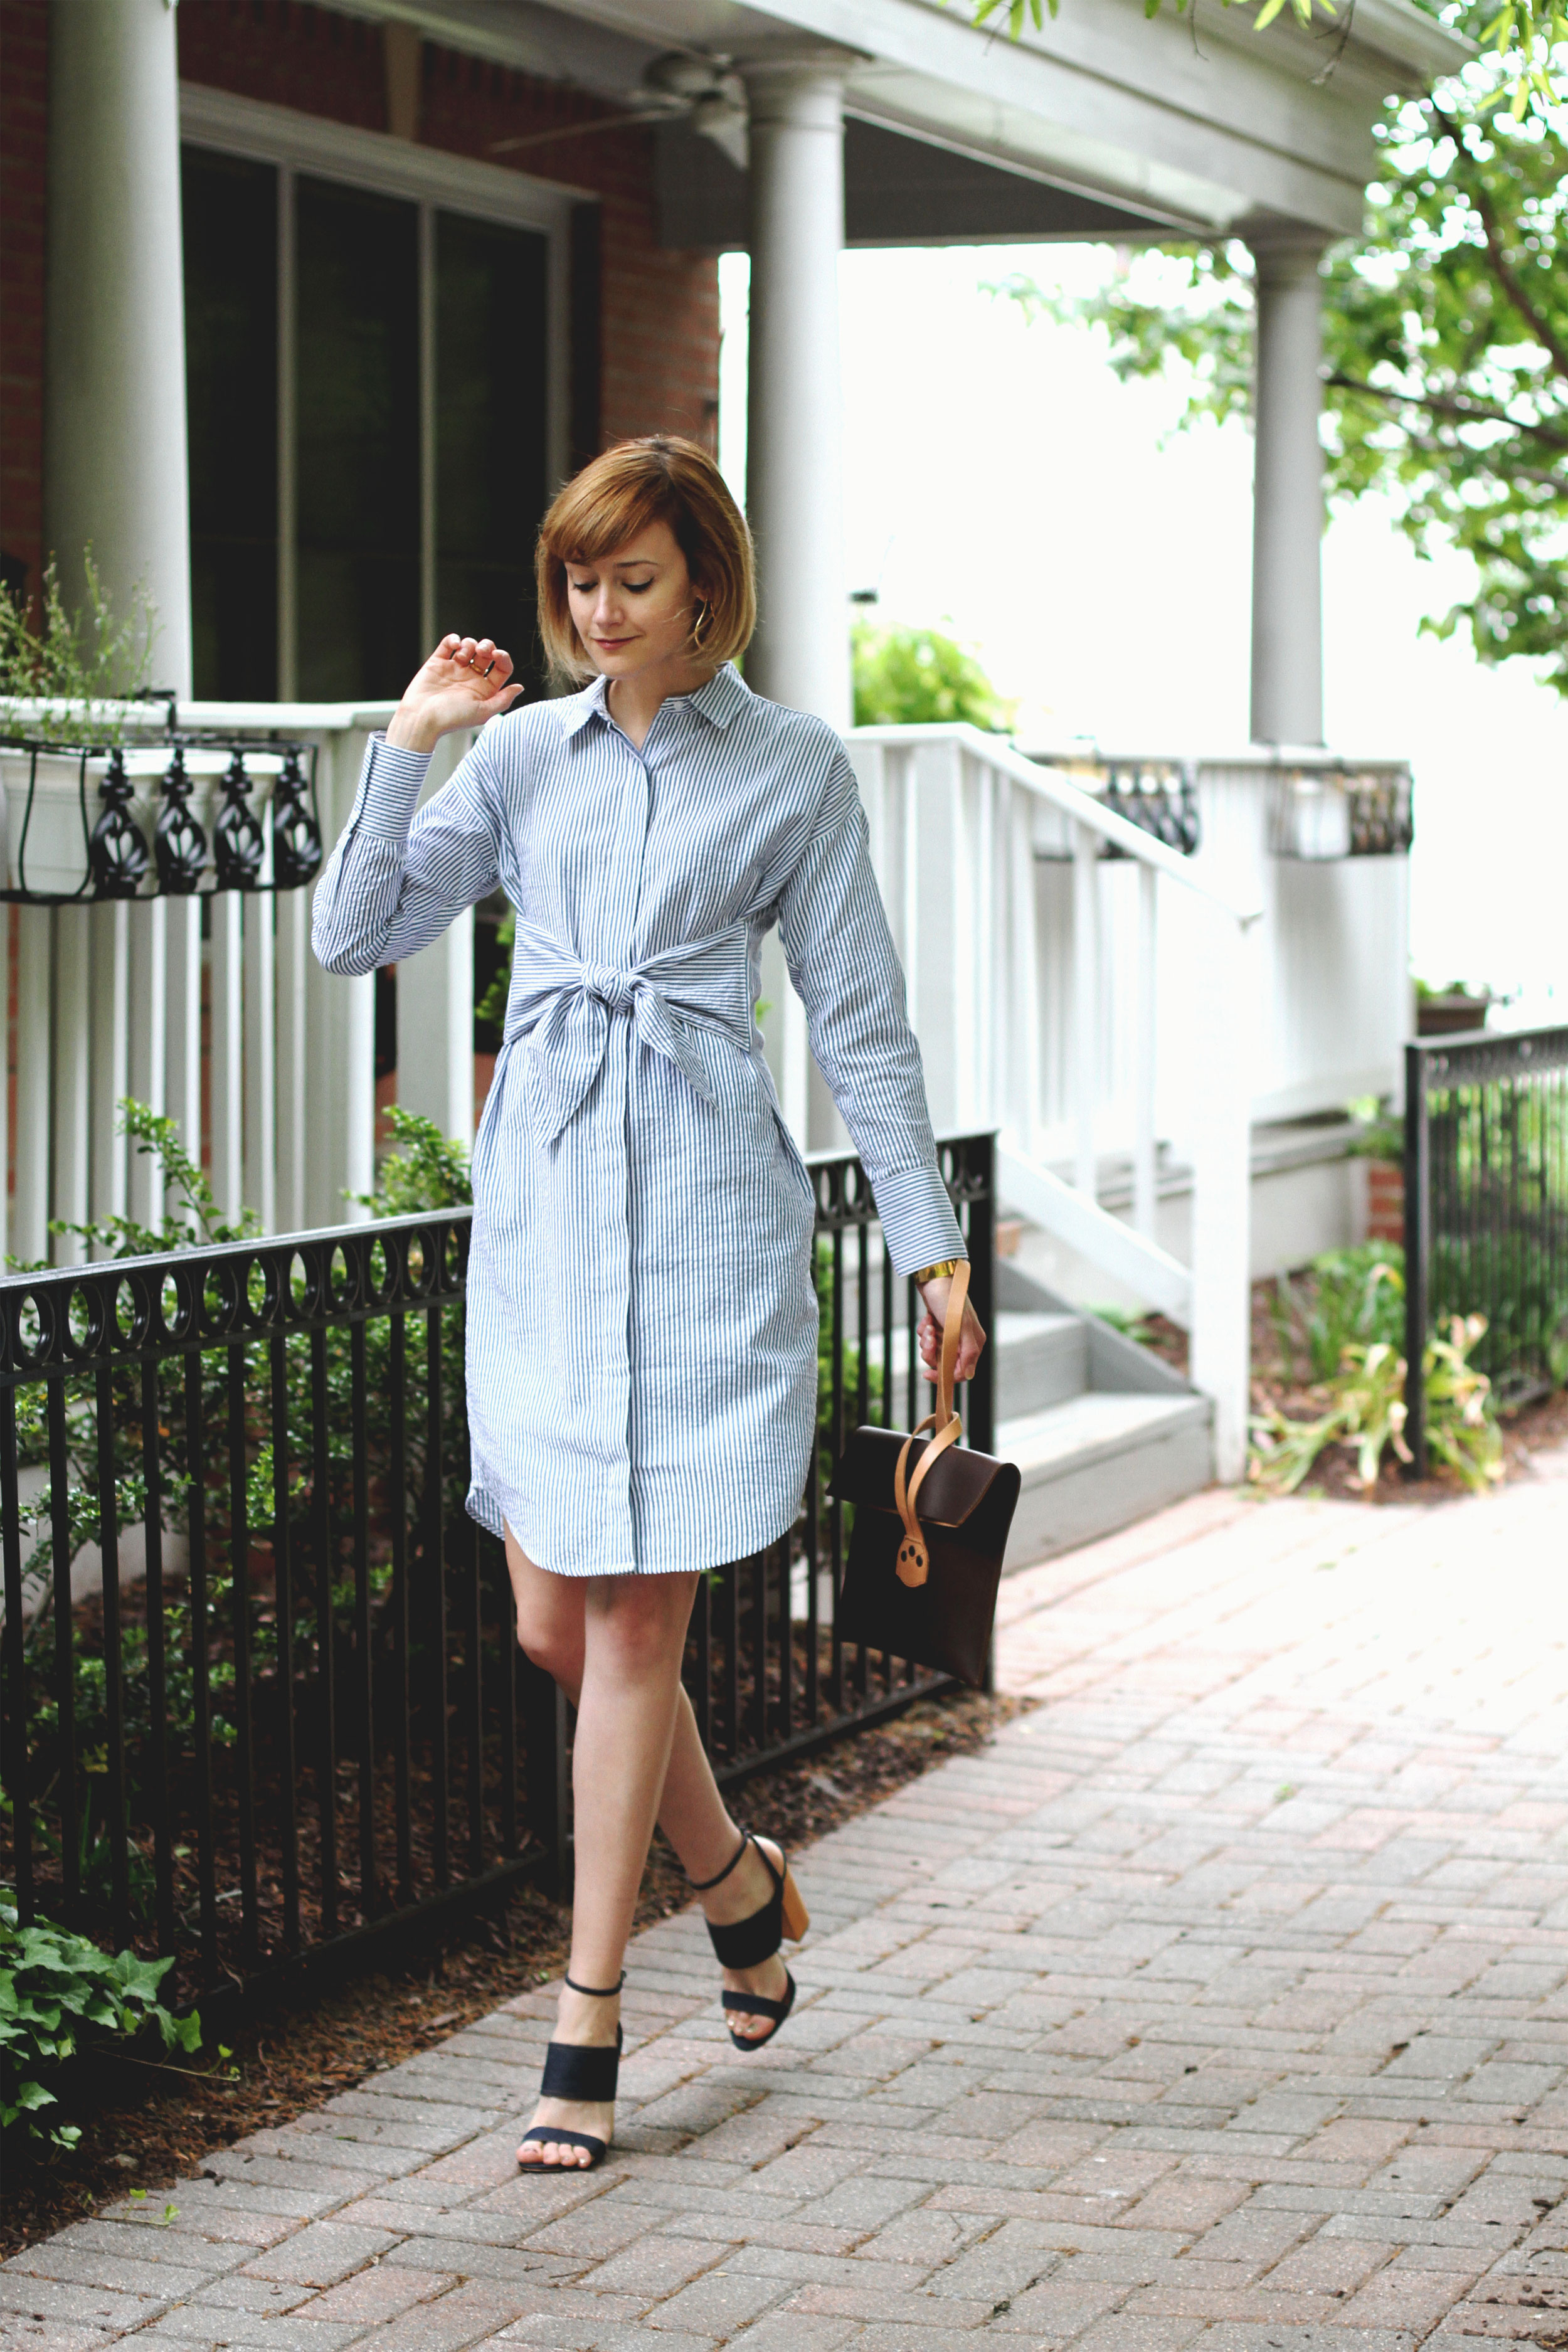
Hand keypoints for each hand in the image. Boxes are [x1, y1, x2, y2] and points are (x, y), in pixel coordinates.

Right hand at [385, 635, 522, 752]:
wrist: (421, 718)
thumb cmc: (452, 719)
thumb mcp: (483, 712)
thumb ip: (503, 700)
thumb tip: (520, 687)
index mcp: (485, 690)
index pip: (501, 668)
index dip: (503, 657)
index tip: (497, 654)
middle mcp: (471, 679)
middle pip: (487, 654)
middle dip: (487, 646)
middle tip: (482, 650)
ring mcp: (454, 669)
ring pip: (469, 647)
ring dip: (470, 644)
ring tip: (463, 656)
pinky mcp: (437, 663)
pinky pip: (448, 644)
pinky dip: (453, 639)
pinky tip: (455, 645)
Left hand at [916, 1275, 986, 1391]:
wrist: (934, 1278)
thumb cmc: (950, 1300)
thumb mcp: (960, 1327)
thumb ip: (967, 1352)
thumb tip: (969, 1376)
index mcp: (974, 1343)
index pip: (960, 1371)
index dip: (944, 1375)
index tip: (927, 1374)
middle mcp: (964, 1341)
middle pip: (944, 1363)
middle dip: (932, 1353)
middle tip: (929, 1340)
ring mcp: (951, 1334)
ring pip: (934, 1351)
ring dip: (927, 1341)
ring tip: (928, 1326)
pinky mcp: (939, 1327)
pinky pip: (928, 1339)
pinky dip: (924, 1331)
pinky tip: (927, 1320)